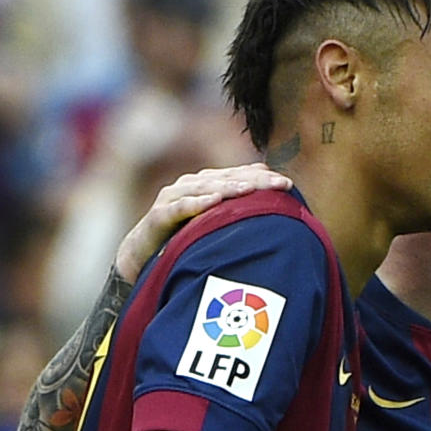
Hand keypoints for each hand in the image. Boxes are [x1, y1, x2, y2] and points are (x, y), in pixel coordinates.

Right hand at [114, 163, 292, 280]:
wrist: (142, 255)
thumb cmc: (184, 237)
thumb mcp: (215, 223)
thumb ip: (237, 209)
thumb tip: (271, 197)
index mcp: (206, 184)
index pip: (238, 176)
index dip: (262, 178)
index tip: (288, 184)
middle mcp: (189, 185)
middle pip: (226, 179)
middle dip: (254, 181)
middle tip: (281, 184)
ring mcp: (172, 198)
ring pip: (204, 188)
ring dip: (228, 188)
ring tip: (250, 189)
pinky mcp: (157, 217)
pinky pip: (177, 209)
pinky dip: (194, 204)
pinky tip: (212, 201)